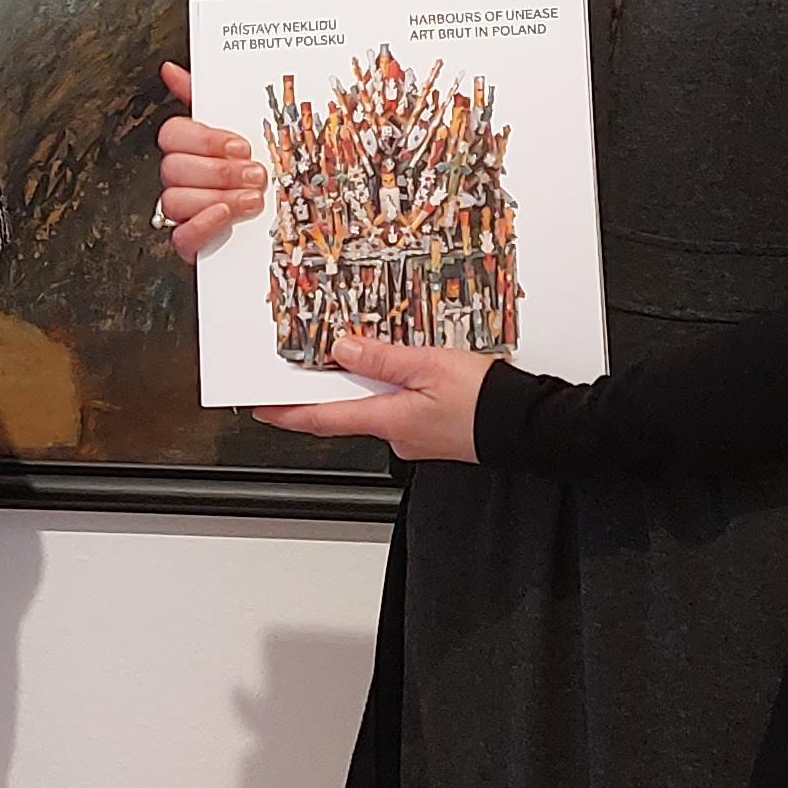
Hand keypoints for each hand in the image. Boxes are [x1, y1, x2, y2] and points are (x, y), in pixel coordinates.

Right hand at [154, 63, 268, 257]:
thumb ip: (211, 96)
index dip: (204, 139)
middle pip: (172, 167)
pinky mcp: (191, 243)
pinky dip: (202, 225)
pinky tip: (226, 216)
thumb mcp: (249, 127)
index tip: (241, 145)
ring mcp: (183, 210)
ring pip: (174, 199)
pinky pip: (179, 237)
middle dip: (219, 171)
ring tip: (253, 199)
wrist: (294, 220)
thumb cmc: (268, 168)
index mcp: (192, 147)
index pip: (172, 134)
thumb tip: (173, 70)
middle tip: (256, 173)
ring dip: (217, 197)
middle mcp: (182, 177)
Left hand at [255, 332, 490, 465]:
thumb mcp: (429, 366)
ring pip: (374, 406)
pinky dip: (387, 389)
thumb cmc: (486, 401)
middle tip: (301, 366)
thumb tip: (342, 350)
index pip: (321, 419)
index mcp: (388, 420)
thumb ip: (382, 358)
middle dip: (323, 391)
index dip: (286, 413)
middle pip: (345, 410)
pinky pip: (397, 408)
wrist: (527, 427)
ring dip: (360, 385)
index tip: (260, 407)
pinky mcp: (431, 432)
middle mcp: (396, 436)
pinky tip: (397, 369)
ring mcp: (414, 437)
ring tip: (352, 354)